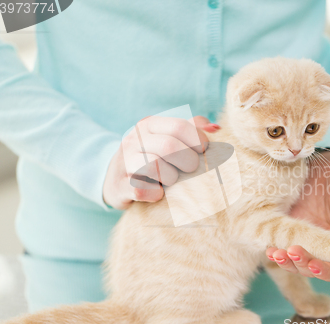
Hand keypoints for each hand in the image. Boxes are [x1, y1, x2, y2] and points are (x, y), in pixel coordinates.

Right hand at [103, 115, 219, 209]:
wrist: (113, 179)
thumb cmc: (152, 157)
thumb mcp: (167, 138)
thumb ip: (192, 129)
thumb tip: (215, 128)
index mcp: (148, 124)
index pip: (179, 126)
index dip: (197, 140)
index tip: (203, 151)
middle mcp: (134, 139)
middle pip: (170, 146)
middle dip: (188, 161)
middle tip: (191, 169)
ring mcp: (124, 162)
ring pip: (155, 166)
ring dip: (171, 178)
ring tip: (172, 180)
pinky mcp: (120, 186)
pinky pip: (142, 190)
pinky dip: (156, 194)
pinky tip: (158, 192)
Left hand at [266, 150, 329, 280]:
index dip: (323, 270)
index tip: (313, 265)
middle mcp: (321, 243)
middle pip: (309, 266)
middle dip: (300, 264)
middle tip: (291, 253)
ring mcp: (303, 232)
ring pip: (293, 257)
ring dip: (285, 259)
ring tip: (276, 254)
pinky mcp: (288, 221)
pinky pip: (279, 238)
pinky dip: (274, 244)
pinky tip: (269, 246)